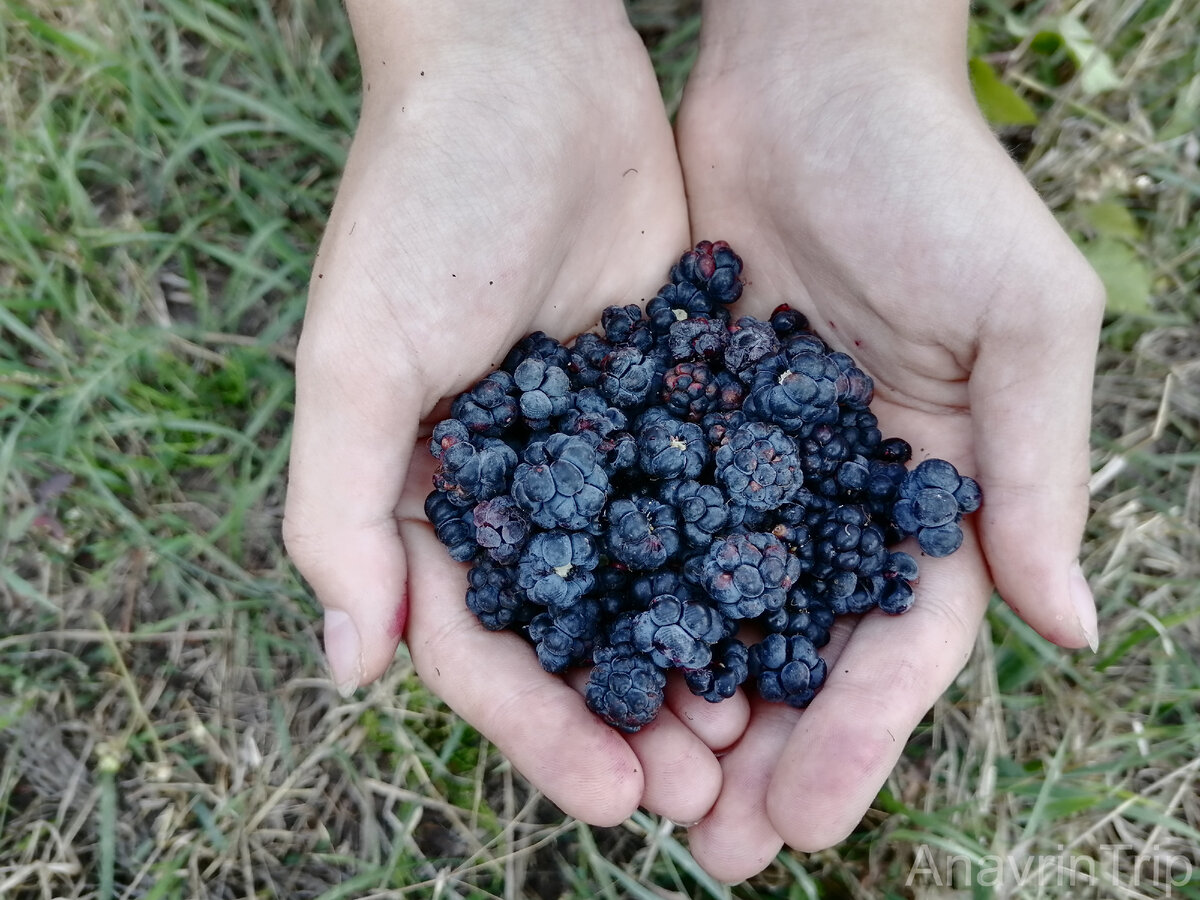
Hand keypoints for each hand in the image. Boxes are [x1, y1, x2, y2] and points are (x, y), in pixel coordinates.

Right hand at [283, 1, 742, 827]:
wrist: (523, 72)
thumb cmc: (419, 205)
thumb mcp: (356, 355)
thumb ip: (339, 509)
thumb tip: (351, 671)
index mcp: (434, 503)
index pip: (481, 651)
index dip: (540, 732)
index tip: (612, 800)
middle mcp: (522, 493)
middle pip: (575, 640)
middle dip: (630, 723)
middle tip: (701, 797)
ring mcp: (604, 450)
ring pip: (656, 587)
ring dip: (699, 666)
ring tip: (756, 739)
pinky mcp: (675, 397)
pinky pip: (712, 500)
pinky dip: (748, 564)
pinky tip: (800, 620)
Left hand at [672, 1, 1103, 880]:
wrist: (811, 80)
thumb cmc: (935, 184)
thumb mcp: (1022, 318)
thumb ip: (1037, 470)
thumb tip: (1066, 629)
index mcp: (933, 492)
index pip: (901, 646)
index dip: (858, 740)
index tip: (807, 826)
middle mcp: (838, 494)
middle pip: (800, 653)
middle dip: (764, 754)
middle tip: (714, 850)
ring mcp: (752, 462)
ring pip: (716, 611)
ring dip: (686, 701)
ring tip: (642, 789)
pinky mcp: (677, 417)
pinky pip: (645, 525)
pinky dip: (623, 597)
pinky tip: (587, 662)